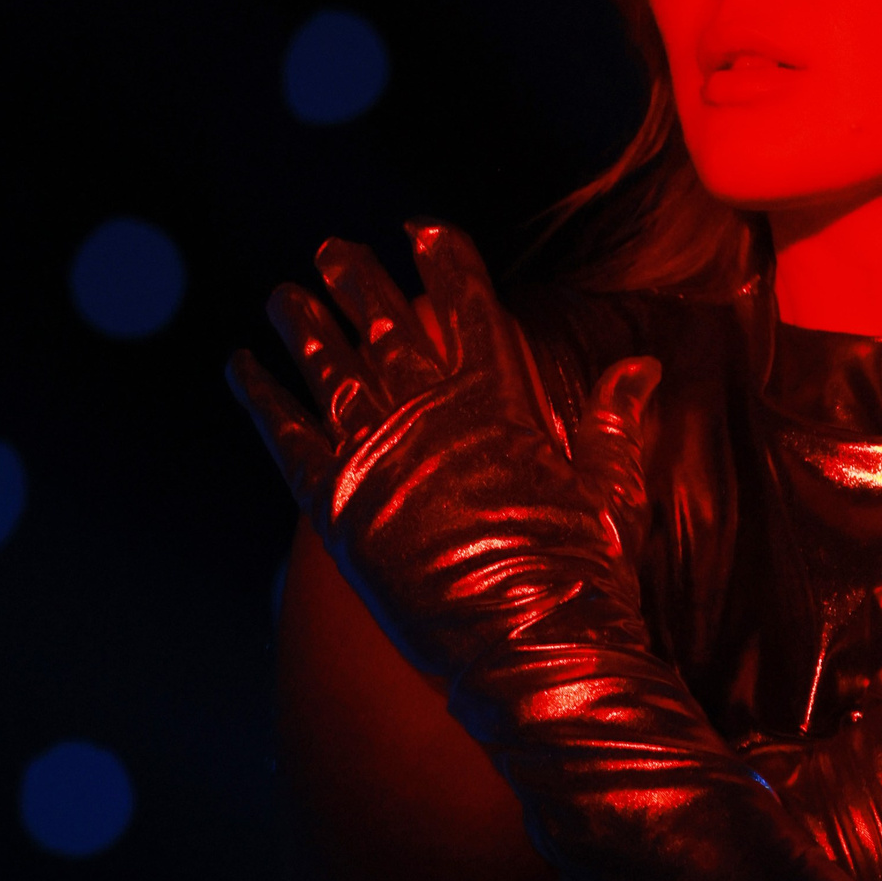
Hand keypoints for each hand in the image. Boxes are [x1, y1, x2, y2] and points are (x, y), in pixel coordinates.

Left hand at [228, 223, 661, 688]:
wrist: (537, 653)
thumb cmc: (587, 576)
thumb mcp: (613, 490)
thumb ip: (615, 420)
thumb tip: (642, 366)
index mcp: (500, 401)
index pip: (467, 304)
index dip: (443, 259)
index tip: (421, 228)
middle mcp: (432, 413)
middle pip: (385, 322)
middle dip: (357, 278)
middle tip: (333, 248)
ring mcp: (379, 456)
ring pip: (328, 366)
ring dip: (302, 323)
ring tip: (282, 293)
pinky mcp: (336, 505)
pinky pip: (284, 434)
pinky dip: (260, 395)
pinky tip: (239, 364)